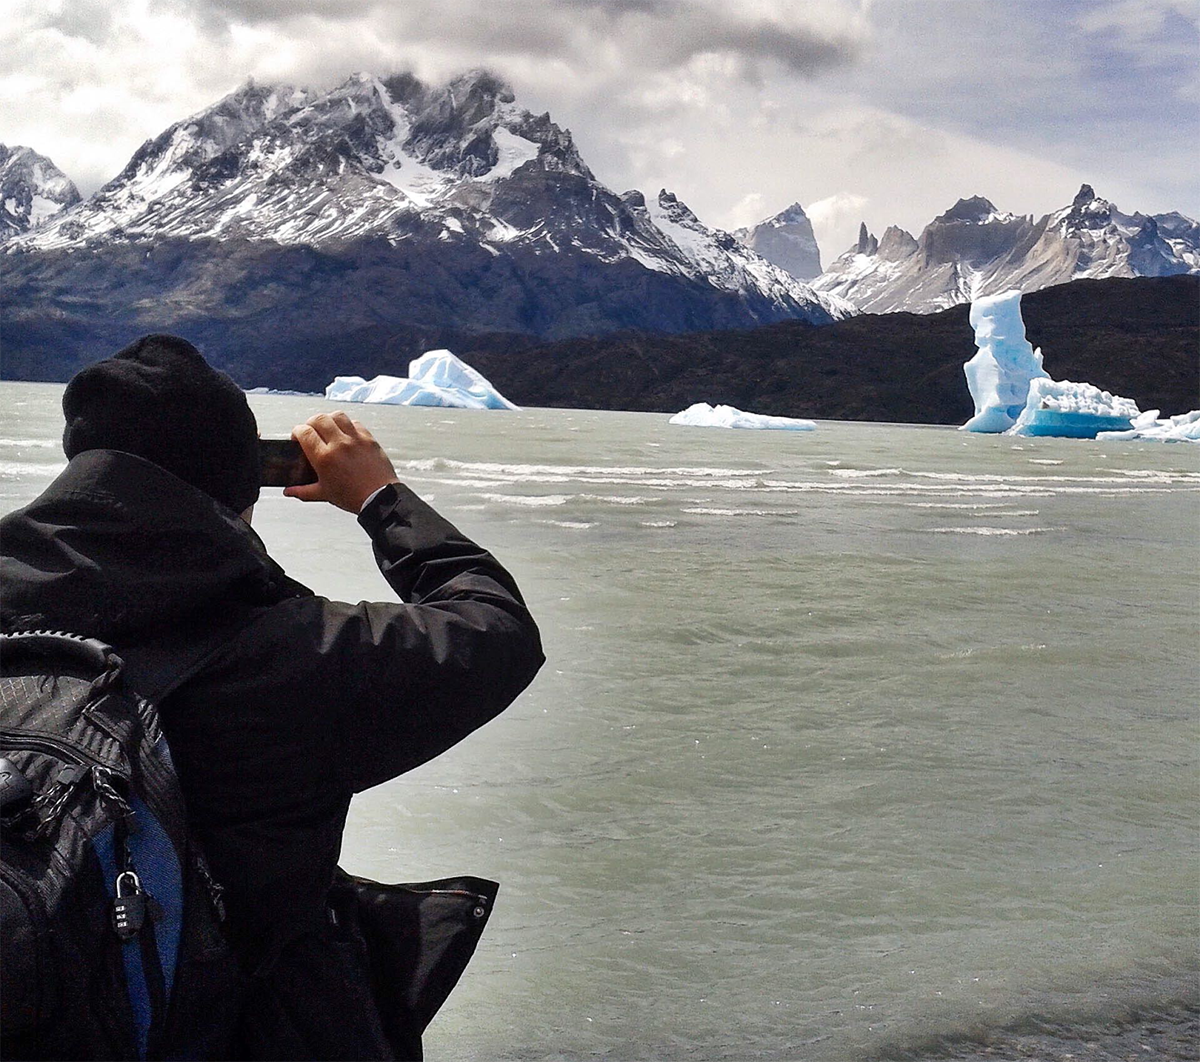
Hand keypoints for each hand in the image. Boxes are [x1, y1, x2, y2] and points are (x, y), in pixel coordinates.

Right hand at [284, 411, 399, 512]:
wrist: (380, 498)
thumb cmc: (353, 497)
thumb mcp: (324, 494)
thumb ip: (303, 491)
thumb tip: (289, 491)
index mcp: (324, 458)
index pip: (304, 432)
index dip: (297, 432)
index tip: (297, 437)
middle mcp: (339, 444)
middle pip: (319, 419)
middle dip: (310, 423)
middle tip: (311, 432)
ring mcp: (355, 439)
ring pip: (337, 415)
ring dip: (329, 419)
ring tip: (328, 428)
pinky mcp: (369, 439)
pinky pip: (355, 423)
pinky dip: (347, 425)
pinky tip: (346, 434)